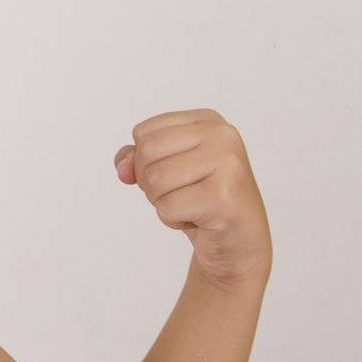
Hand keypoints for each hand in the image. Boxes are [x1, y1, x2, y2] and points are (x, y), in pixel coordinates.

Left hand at [114, 108, 270, 288]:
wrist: (237, 240)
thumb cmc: (199, 200)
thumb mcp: (165, 170)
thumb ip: (135, 159)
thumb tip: (123, 169)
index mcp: (207, 120)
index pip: (143, 132)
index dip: (144, 161)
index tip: (175, 174)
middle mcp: (222, 135)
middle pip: (147, 152)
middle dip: (150, 181)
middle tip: (179, 193)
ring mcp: (226, 165)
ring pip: (155, 180)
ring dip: (161, 202)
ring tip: (190, 205)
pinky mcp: (223, 197)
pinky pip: (167, 207)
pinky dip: (172, 219)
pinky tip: (198, 219)